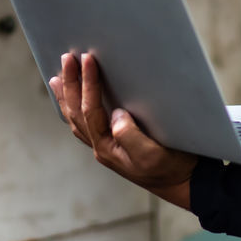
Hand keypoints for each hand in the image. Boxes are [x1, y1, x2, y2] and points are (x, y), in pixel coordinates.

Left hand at [50, 51, 197, 209]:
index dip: (88, 83)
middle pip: (77, 112)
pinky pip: (85, 123)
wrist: (182, 182)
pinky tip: (71, 101)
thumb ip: (131, 136)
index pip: (91, 110)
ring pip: (76, 118)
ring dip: (67, 95)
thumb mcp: (152, 153)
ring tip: (58, 77)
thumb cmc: (170, 167)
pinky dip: (74, 108)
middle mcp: (101, 146)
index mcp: (107, 147)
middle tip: (67, 57)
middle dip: (71, 83)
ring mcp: (104, 145)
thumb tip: (116, 115)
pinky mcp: (112, 143)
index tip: (88, 59)